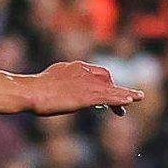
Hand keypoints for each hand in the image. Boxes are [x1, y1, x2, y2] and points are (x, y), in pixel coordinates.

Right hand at [27, 62, 142, 115]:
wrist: (30, 92)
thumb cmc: (30, 90)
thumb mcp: (44, 82)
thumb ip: (54, 83)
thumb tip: (46, 90)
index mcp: (73, 67)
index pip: (93, 72)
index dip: (101, 82)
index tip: (103, 91)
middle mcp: (84, 71)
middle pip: (105, 78)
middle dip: (113, 89)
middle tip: (119, 101)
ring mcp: (87, 84)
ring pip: (111, 88)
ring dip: (125, 93)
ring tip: (137, 97)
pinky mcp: (89, 96)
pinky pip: (110, 97)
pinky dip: (121, 98)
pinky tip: (131, 100)